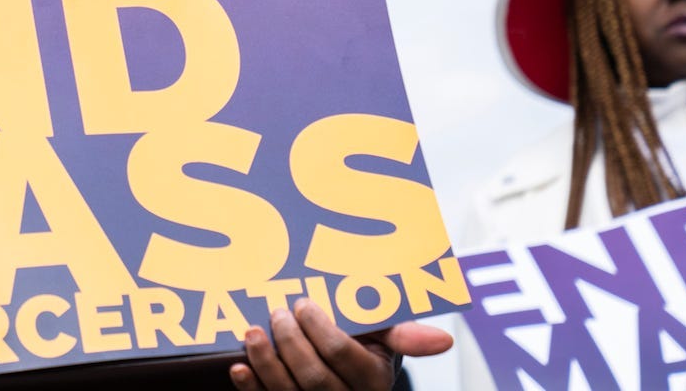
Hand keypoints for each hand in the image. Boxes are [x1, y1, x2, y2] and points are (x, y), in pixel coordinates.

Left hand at [230, 301, 453, 390]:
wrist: (344, 377)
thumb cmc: (362, 350)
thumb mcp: (384, 340)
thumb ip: (404, 334)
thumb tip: (445, 339)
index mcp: (372, 380)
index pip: (343, 355)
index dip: (320, 329)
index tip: (303, 304)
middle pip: (314, 376)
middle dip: (291, 342)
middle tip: (277, 313)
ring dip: (266, 362)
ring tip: (252, 333)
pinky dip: (251, 387)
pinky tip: (239, 367)